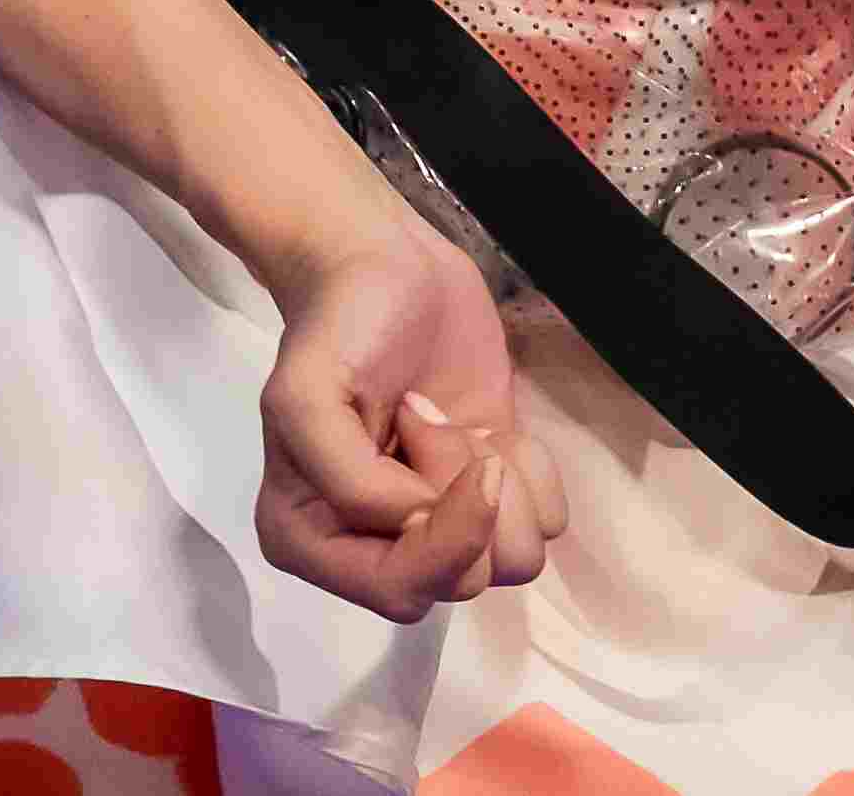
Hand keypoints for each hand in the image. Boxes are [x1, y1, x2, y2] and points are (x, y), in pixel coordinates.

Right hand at [250, 219, 568, 620]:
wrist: (387, 264)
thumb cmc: (340, 324)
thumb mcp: (307, 395)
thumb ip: (350, 481)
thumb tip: (424, 525)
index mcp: (311, 542)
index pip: (400, 590)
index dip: (440, 529)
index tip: (430, 429)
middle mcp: (375, 549)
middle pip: (465, 579)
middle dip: (461, 489)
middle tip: (426, 413)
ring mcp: (440, 524)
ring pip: (513, 561)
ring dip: (498, 477)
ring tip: (449, 417)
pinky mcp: (494, 493)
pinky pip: (546, 522)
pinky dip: (532, 469)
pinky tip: (488, 424)